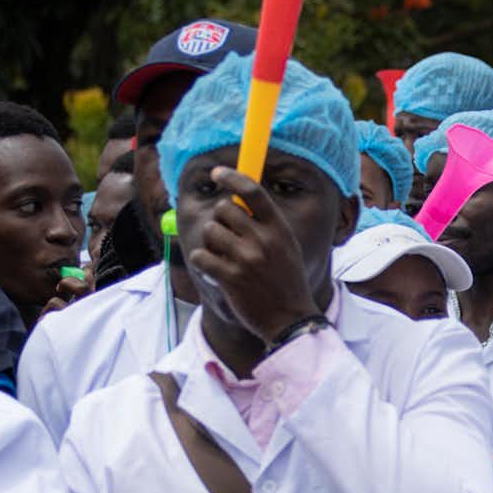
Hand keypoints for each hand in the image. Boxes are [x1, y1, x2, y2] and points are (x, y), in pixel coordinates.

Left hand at [185, 169, 319, 339]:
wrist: (290, 319)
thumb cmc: (286, 281)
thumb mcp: (287, 246)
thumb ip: (267, 224)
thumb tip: (239, 200)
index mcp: (278, 228)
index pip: (253, 190)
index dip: (231, 177)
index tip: (217, 173)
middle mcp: (263, 240)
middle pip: (224, 208)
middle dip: (219, 219)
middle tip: (225, 235)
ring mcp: (246, 259)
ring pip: (210, 230)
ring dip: (210, 241)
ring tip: (220, 255)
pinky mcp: (230, 279)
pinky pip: (201, 256)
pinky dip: (202, 260)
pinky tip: (211, 268)